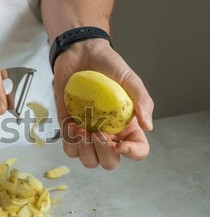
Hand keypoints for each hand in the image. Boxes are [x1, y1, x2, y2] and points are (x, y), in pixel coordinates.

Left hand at [53, 39, 153, 169]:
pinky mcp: (69, 126)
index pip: (137, 150)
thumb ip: (142, 101)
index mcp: (127, 126)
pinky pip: (69, 147)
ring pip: (88, 160)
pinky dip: (69, 141)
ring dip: (85, 151)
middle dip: (104, 154)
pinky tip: (71, 124)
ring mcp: (88, 132)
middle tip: (99, 133)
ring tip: (82, 129)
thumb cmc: (108, 66)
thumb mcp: (130, 80)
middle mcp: (109, 133)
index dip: (132, 153)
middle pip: (109, 162)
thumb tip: (148, 126)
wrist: (81, 54)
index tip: (121, 144)